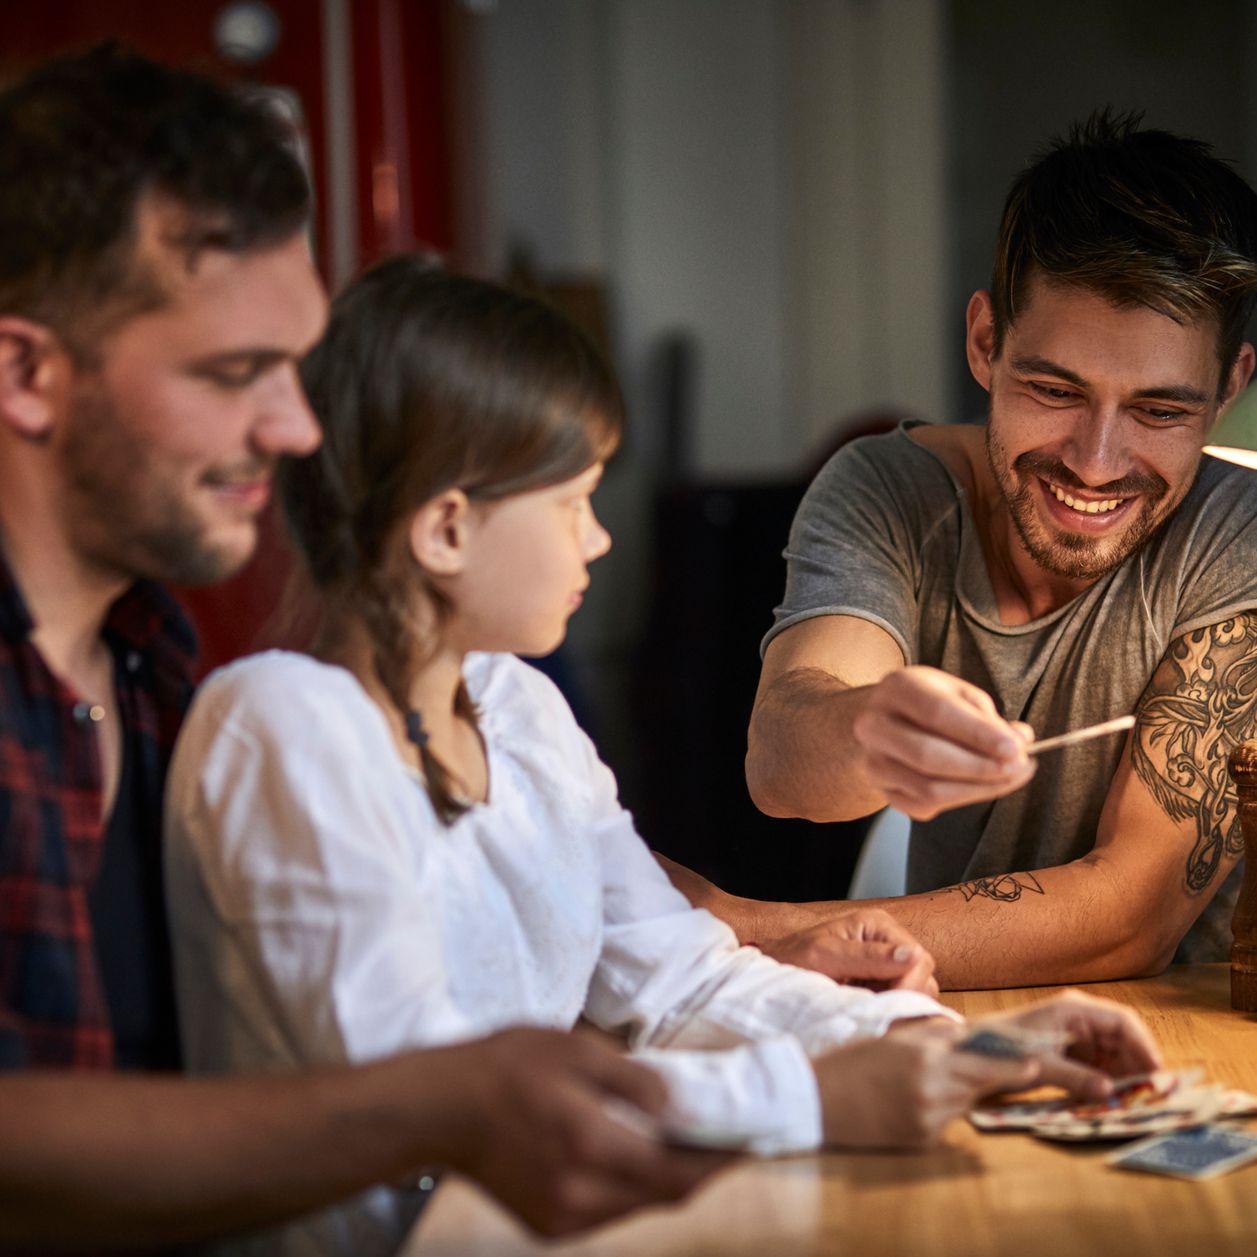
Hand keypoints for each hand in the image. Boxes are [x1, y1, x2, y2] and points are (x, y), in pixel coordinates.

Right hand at [442, 1028, 725, 1236]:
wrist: (439, 1110)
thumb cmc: (505, 1067)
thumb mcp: (572, 1050)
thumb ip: (632, 1080)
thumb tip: (681, 1104)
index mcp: (588, 1147)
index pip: (676, 1173)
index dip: (720, 1161)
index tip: (752, 1140)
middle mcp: (579, 1197)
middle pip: (664, 1196)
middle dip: (702, 1169)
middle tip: (730, 1139)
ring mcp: (562, 1218)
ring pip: (638, 1206)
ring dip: (668, 1179)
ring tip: (691, 1142)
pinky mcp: (549, 1226)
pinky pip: (610, 1210)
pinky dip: (634, 1186)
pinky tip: (641, 1155)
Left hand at [760, 907, 937, 995]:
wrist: (773, 972)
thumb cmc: (792, 958)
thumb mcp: (825, 956)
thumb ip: (868, 956)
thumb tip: (913, 955)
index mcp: (878, 925)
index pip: (920, 958)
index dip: (910, 985)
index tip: (889, 1004)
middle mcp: (888, 941)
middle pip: (923, 976)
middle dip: (905, 996)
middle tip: (875, 1010)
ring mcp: (886, 964)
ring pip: (916, 992)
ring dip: (897, 1005)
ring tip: (865, 1007)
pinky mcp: (880, 985)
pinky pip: (900, 1002)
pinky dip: (888, 1010)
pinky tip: (866, 1011)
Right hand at [813, 1018, 1038, 1148]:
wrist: (815, 1097)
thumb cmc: (852, 1061)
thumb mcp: (895, 1041)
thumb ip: (936, 1041)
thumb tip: (971, 1036)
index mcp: (925, 1056)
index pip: (983, 1060)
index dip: (1012, 1063)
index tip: (1036, 1061)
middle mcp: (933, 1088)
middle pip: (981, 1083)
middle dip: (1000, 1077)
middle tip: (1025, 1071)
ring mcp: (929, 1118)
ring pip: (963, 1103)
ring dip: (960, 1092)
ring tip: (927, 1080)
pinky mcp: (922, 1140)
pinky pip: (945, 1124)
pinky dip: (938, 1113)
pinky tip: (908, 1103)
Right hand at [853, 667, 1035, 819]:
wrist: (884, 721)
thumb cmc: (929, 705)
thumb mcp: (957, 694)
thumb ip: (987, 717)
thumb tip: (1021, 741)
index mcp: (897, 688)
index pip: (937, 712)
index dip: (978, 733)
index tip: (1016, 748)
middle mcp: (874, 725)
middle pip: (927, 755)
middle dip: (981, 766)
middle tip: (1020, 767)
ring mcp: (873, 760)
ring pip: (928, 788)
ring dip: (978, 788)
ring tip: (1010, 778)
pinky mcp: (881, 789)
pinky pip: (924, 805)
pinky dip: (962, 799)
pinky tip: (982, 786)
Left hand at [975, 990, 1163, 1100]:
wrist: (977, 1050)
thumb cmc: (1006, 1048)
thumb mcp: (1041, 1065)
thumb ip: (1076, 1077)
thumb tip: (1110, 1091)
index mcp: (1074, 1009)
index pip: (1123, 1021)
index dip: (1144, 1045)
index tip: (1156, 1072)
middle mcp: (1081, 1018)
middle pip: (1124, 1038)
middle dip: (1138, 1065)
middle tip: (1151, 1095)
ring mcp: (1079, 1034)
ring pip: (1116, 1054)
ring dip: (1126, 1076)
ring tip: (1135, 1101)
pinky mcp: (1074, 1051)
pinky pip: (1102, 1064)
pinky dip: (1110, 1080)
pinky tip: (1114, 1098)